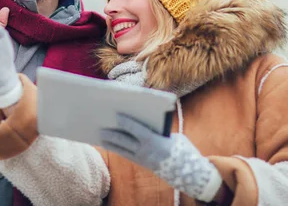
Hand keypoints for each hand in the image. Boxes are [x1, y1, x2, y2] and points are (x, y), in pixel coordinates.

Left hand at [100, 114, 222, 202]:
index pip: (135, 129)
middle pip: (123, 141)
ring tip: (101, 137)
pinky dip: (117, 149)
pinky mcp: (141, 164)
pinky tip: (110, 145)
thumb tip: (145, 122)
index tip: (116, 115)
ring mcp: (142, 159)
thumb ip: (158, 130)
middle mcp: (145, 151)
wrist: (187, 172)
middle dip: (111, 134)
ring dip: (110, 143)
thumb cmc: (181, 149)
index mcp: (153, 141)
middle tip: (100, 127)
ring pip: (122, 150)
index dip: (125, 122)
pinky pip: (126, 155)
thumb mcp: (172, 136)